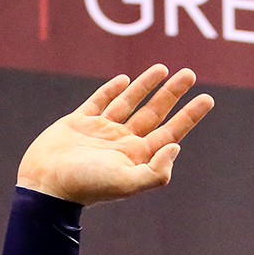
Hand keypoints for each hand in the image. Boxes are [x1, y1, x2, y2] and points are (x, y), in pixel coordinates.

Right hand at [18, 65, 213, 205]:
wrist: (46, 185)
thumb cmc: (86, 186)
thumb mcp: (126, 183)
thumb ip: (155, 171)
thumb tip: (177, 146)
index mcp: (137, 157)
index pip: (171, 132)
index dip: (190, 116)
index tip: (207, 98)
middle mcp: (123, 143)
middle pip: (155, 113)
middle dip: (173, 94)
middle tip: (191, 74)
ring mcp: (101, 132)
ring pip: (129, 102)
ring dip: (146, 85)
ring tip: (164, 68)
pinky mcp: (79, 122)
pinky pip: (100, 101)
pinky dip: (112, 90)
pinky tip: (125, 79)